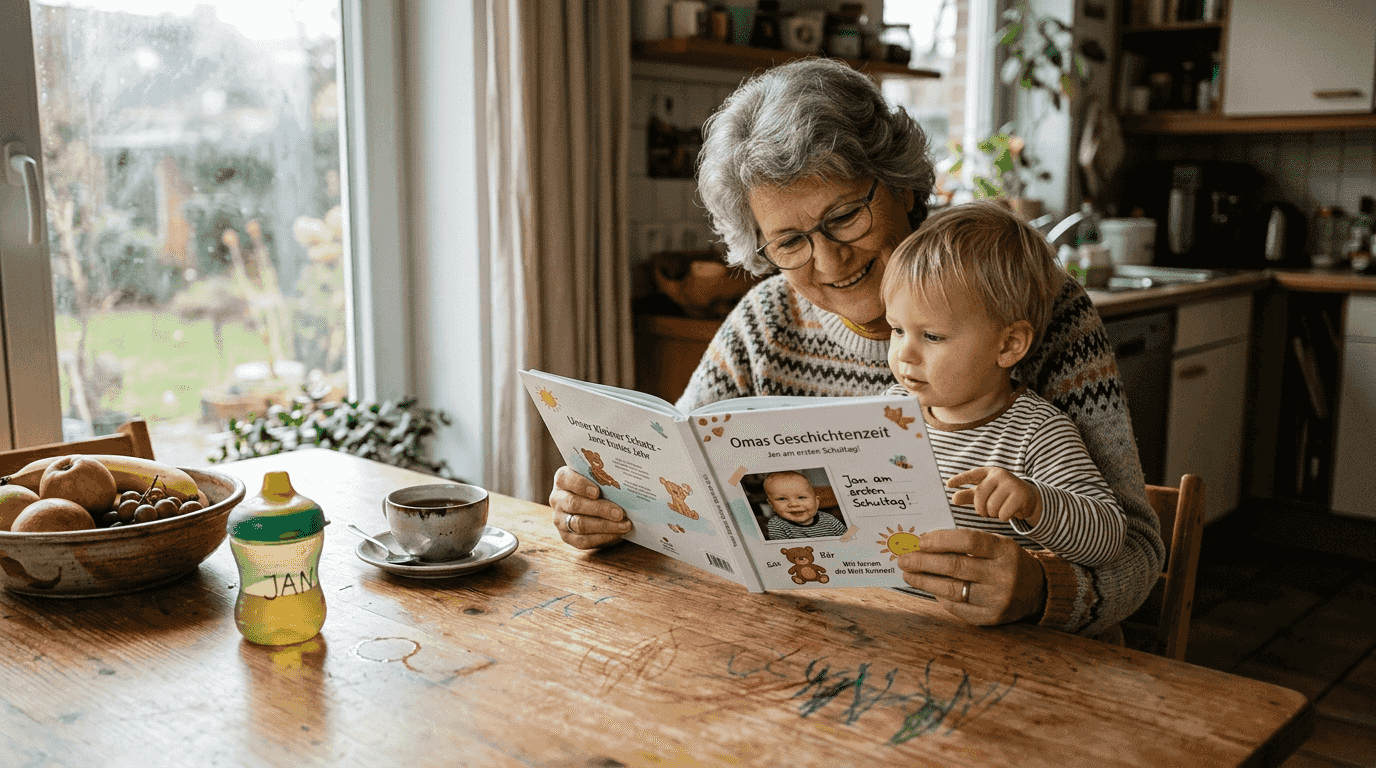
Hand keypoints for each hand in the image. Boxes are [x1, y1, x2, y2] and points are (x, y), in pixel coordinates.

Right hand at [548, 465, 632, 548]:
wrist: (594, 508)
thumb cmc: (599, 487)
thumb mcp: (598, 479)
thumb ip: (605, 478)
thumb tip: (626, 484)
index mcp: (562, 479)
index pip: (566, 479)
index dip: (580, 485)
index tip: (597, 492)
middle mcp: (557, 498)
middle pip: (574, 504)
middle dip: (599, 509)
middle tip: (620, 513)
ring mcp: (560, 519)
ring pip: (579, 524)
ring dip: (604, 526)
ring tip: (624, 525)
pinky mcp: (566, 536)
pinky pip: (583, 540)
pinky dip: (602, 537)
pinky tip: (617, 534)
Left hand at [896, 528, 1046, 625]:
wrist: (1035, 590)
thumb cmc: (1005, 561)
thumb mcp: (995, 544)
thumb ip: (965, 543)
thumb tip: (924, 544)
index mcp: (1004, 551)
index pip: (969, 541)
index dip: (941, 540)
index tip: (920, 541)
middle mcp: (1003, 575)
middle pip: (956, 566)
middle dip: (924, 562)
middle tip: (904, 559)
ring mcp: (997, 599)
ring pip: (952, 589)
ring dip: (925, 581)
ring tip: (908, 574)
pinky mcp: (990, 618)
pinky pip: (957, 607)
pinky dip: (939, 596)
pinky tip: (929, 588)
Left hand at [947, 466, 1041, 526]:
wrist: (1028, 497)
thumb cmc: (1001, 495)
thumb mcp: (985, 493)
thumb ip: (969, 495)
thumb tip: (954, 498)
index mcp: (989, 473)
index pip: (972, 475)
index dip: (960, 479)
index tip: (948, 484)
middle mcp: (999, 475)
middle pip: (980, 496)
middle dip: (980, 508)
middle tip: (985, 511)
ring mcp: (1011, 483)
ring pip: (991, 506)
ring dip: (993, 513)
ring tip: (999, 509)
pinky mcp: (1020, 494)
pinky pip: (1003, 513)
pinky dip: (1004, 517)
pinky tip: (1009, 511)